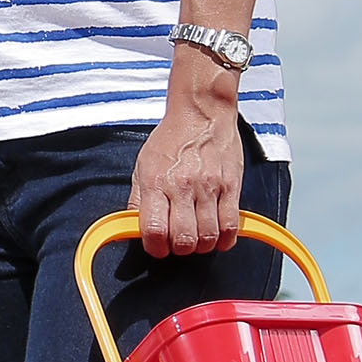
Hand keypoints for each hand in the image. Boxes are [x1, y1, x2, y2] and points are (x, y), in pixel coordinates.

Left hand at [129, 54, 243, 256]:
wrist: (201, 112)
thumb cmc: (171, 139)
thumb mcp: (142, 165)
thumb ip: (137, 200)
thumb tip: (130, 229)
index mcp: (155, 182)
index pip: (154, 230)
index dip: (156, 248)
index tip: (158, 247)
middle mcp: (182, 186)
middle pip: (184, 240)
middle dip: (180, 250)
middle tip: (179, 242)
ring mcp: (208, 187)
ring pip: (208, 237)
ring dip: (202, 245)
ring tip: (198, 236)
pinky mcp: (231, 186)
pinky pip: (230, 226)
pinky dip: (225, 239)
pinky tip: (217, 234)